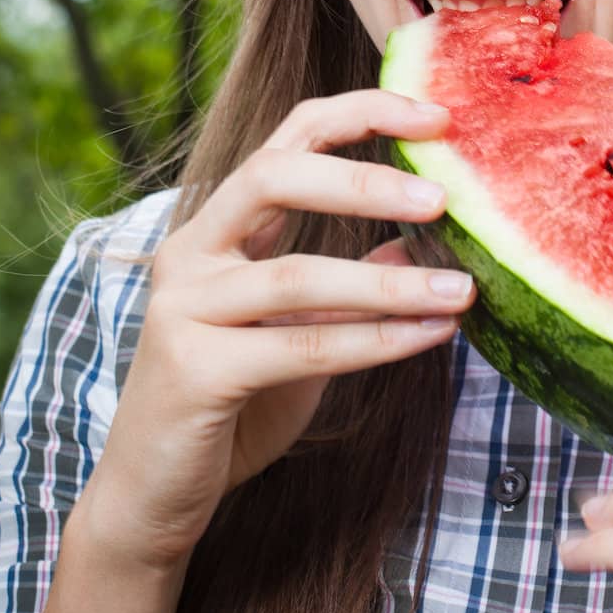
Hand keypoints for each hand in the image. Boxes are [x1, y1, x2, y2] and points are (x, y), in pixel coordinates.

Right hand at [76, 90, 470, 574]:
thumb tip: (419, 246)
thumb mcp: (300, 332)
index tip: (436, 116)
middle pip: (274, 176)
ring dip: (390, 285)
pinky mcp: (193, 369)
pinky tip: (430, 336)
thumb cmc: (232, 406)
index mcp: (220, 226)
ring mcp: (184, 306)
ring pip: (297, 274)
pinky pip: (300, 345)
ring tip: (462, 289)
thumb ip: (348, 284)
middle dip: (364, 180)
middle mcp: (192, 252)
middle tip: (443, 197)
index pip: (289, 138)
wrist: (151, 498)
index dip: (361, 114)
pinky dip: (375, 341)